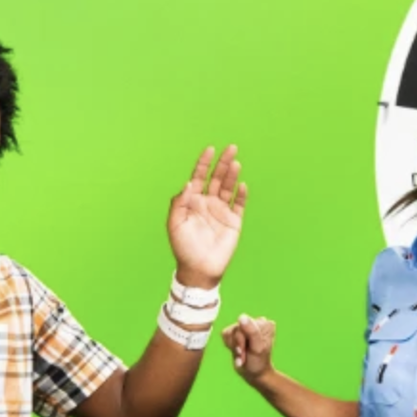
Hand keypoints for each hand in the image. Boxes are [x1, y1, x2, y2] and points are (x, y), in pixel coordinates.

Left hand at [166, 145, 245, 287]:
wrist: (198, 269)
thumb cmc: (183, 248)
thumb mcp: (175, 224)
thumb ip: (179, 202)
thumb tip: (188, 183)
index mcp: (193, 201)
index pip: (199, 176)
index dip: (204, 163)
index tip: (210, 149)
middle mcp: (208, 203)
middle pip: (217, 178)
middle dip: (223, 163)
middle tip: (231, 147)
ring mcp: (221, 211)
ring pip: (228, 188)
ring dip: (232, 175)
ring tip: (235, 163)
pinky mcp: (233, 222)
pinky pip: (239, 205)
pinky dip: (241, 194)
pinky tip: (241, 185)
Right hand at [221, 314, 276, 387]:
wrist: (254, 373)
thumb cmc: (258, 363)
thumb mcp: (257, 348)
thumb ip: (251, 332)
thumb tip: (242, 317)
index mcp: (264, 324)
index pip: (244, 325)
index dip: (241, 340)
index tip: (245, 351)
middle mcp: (256, 322)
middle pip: (236, 328)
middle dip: (237, 345)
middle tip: (242, 356)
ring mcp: (246, 327)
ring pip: (229, 331)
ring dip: (233, 346)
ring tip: (240, 355)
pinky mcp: (237, 331)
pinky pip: (226, 334)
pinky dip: (229, 345)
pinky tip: (237, 351)